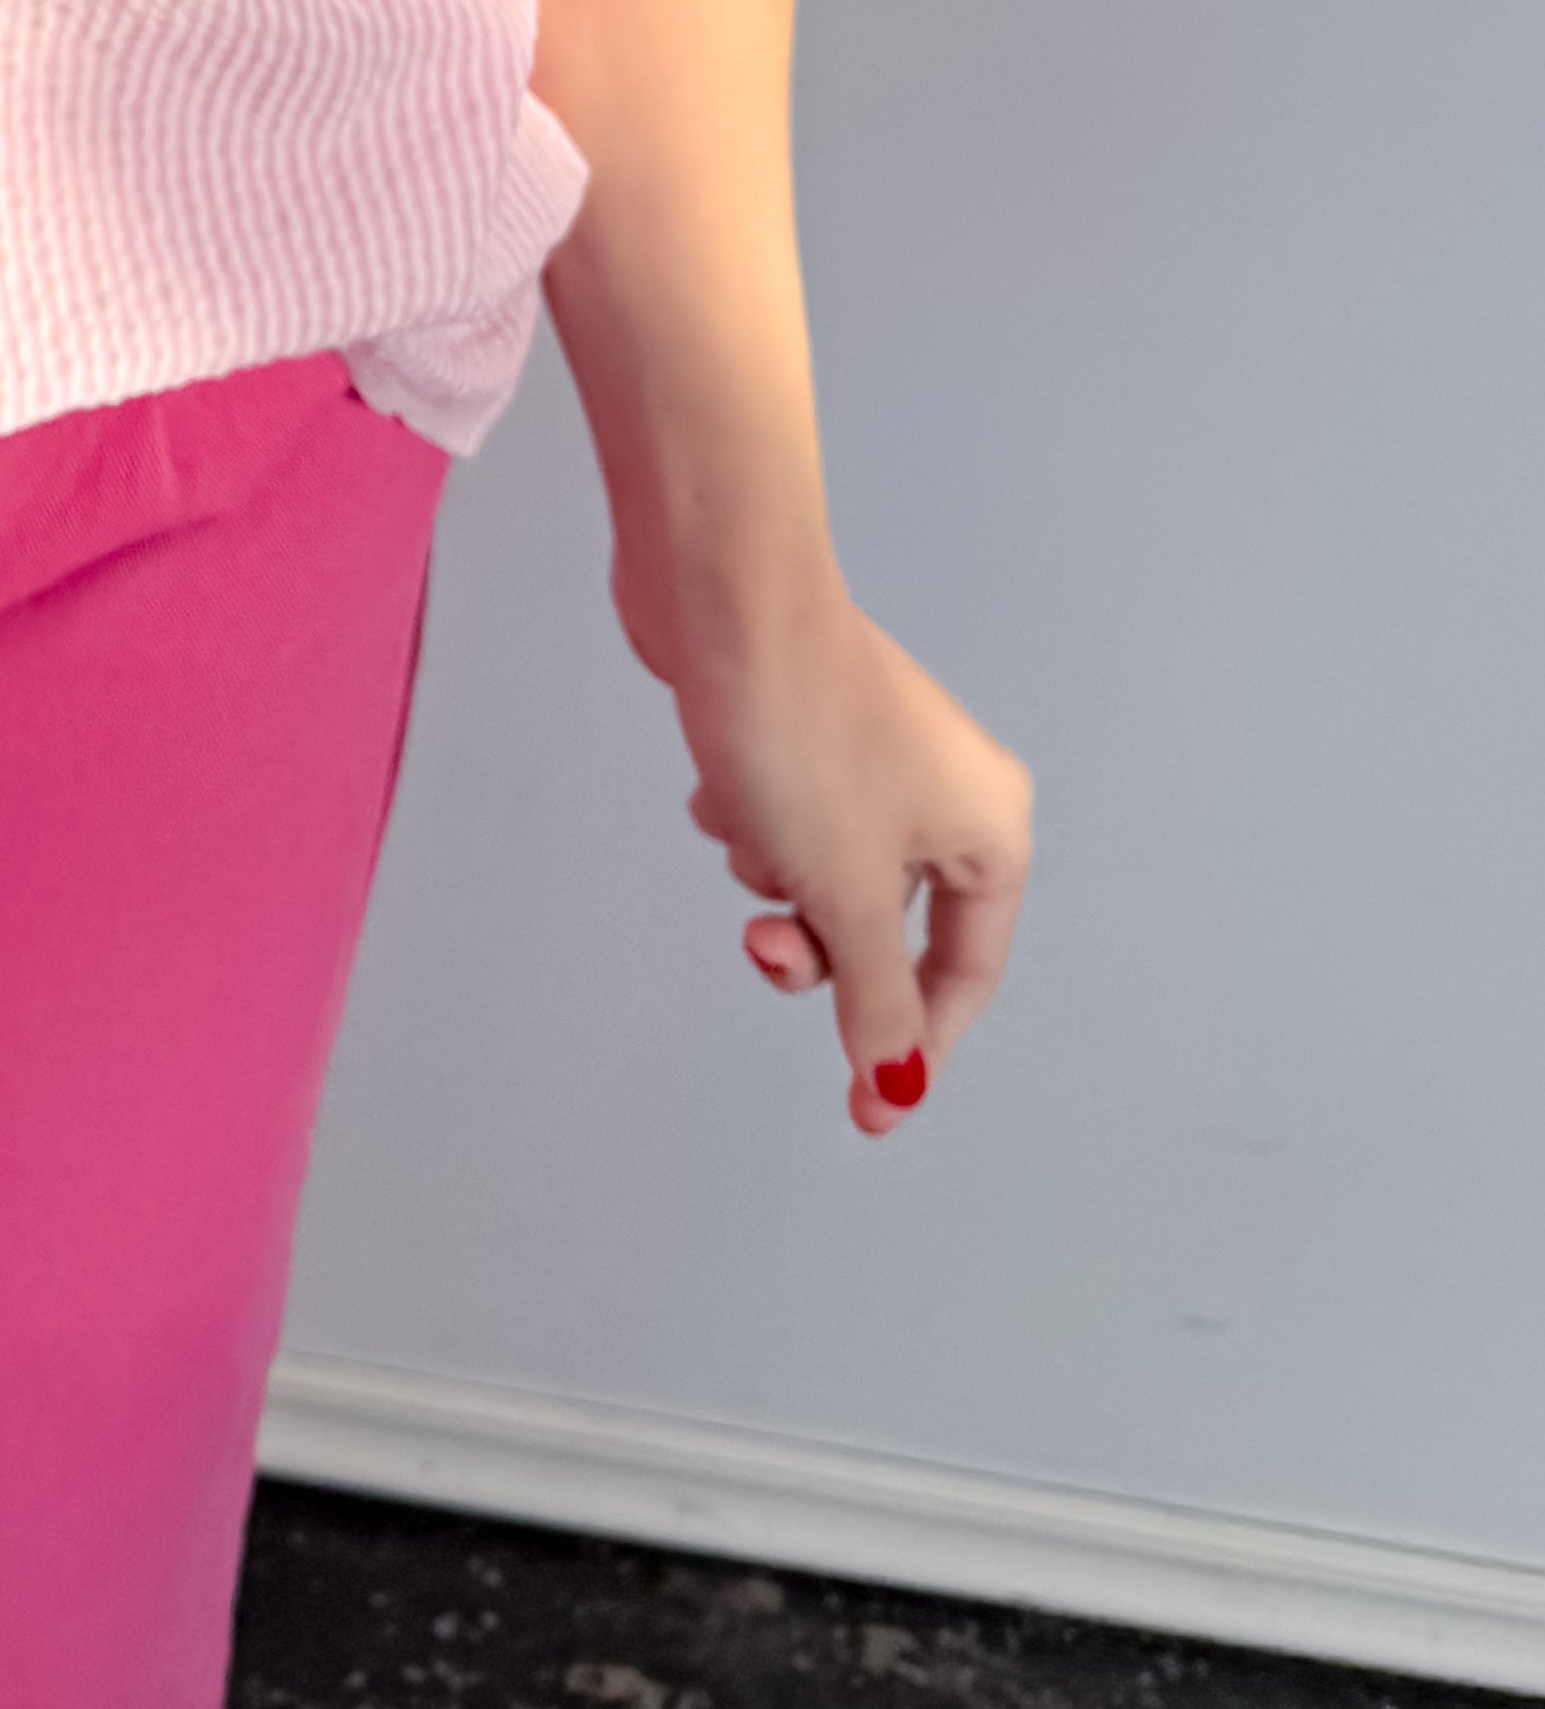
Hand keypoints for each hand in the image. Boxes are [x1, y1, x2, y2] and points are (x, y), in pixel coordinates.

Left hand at [672, 584, 1030, 1139]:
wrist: (723, 599)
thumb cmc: (804, 737)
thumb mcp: (849, 895)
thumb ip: (876, 1001)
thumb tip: (896, 1086)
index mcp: (989, 829)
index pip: (965, 973)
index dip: (912, 1046)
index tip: (864, 1109)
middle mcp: (946, 790)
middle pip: (885, 927)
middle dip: (819, 944)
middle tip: (764, 941)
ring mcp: (873, 755)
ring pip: (822, 874)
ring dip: (773, 874)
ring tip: (742, 827)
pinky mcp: (803, 729)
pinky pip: (782, 816)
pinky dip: (747, 817)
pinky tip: (719, 782)